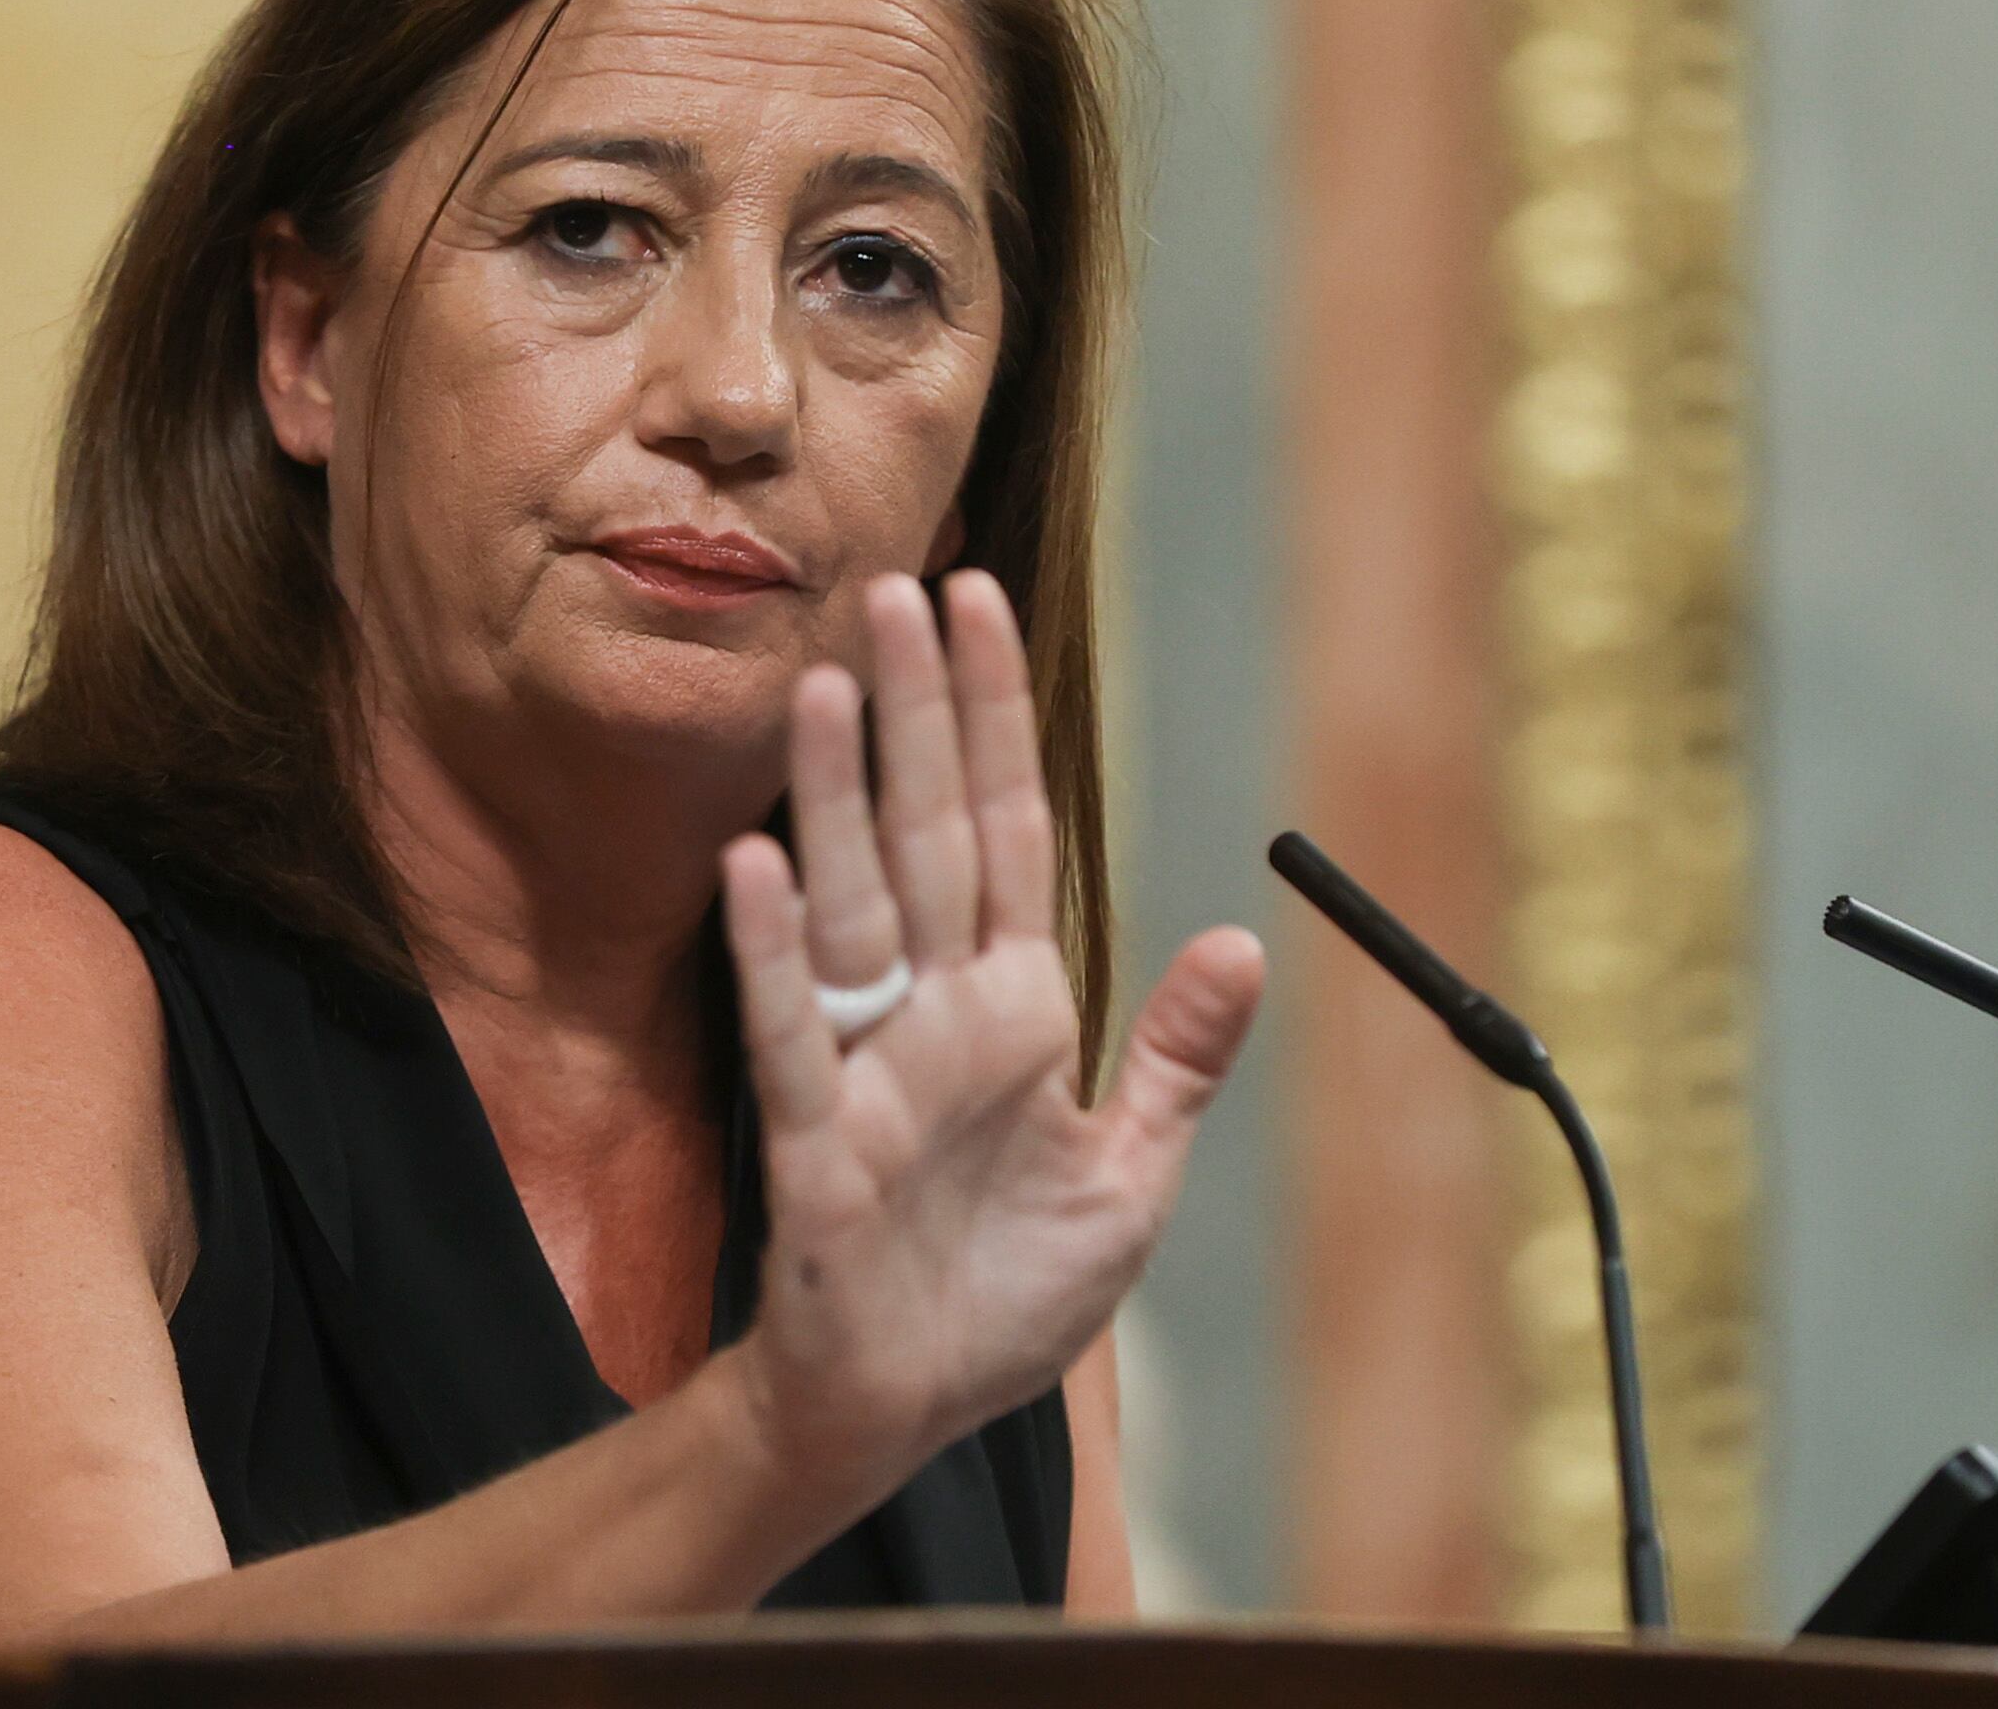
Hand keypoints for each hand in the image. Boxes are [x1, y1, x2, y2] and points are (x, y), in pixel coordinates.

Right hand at [717, 570, 1265, 1487]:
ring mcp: (870, 1066)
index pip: (1008, 827)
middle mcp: (936, 1012)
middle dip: (913, 715)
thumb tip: (1239, 943)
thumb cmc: (1002, 1294)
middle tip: (892, 588)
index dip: (993, 717)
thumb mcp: (1127, 1177)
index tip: (977, 600)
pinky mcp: (819, 1142)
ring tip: (824, 685)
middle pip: (925, 833)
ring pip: (853, 902)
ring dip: (836, 798)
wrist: (906, 1408)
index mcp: (1013, 1005)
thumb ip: (1176, 1061)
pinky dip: (776, 950)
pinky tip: (757, 865)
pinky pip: (794, 1033)